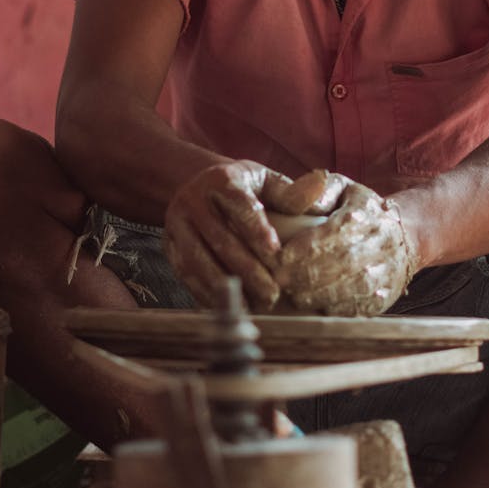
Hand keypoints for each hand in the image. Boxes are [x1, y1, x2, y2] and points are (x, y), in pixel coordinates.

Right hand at [163, 160, 331, 309]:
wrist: (199, 187)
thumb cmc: (245, 188)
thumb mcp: (266, 181)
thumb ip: (291, 192)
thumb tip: (320, 184)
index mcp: (221, 180)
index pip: (239, 205)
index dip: (256, 230)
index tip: (276, 254)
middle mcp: (193, 200)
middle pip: (220, 238)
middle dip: (247, 269)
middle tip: (273, 293)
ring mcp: (177, 224)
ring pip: (198, 260)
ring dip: (226, 286)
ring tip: (254, 306)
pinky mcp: (168, 246)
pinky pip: (185, 275)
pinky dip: (207, 294)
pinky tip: (231, 307)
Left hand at [275, 174, 418, 315]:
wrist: (406, 234)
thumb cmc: (362, 209)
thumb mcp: (344, 188)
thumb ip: (320, 190)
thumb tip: (301, 201)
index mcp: (368, 213)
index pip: (339, 231)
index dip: (309, 246)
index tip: (282, 255)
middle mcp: (382, 242)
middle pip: (345, 262)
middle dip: (308, 273)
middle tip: (278, 280)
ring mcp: (387, 271)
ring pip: (354, 287)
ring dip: (320, 294)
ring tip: (293, 295)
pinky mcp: (386, 295)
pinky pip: (362, 306)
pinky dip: (337, 309)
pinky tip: (314, 307)